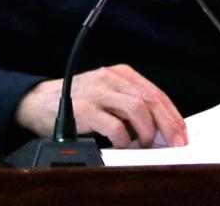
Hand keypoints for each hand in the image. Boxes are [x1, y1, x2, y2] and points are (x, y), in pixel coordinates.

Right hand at [14, 64, 186, 147]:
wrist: (37, 101)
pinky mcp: (85, 110)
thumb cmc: (77, 102)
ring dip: (146, 131)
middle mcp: (112, 79)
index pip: (156, 93)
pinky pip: (114, 126)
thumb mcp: (107, 95)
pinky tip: (122, 145)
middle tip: (175, 143)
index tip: (182, 133)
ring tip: (145, 145)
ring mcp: (98, 92)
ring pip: (137, 109)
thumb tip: (160, 129)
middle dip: (167, 124)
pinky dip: (124, 139)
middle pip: (151, 100)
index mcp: (121, 74)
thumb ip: (130, 105)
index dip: (172, 115)